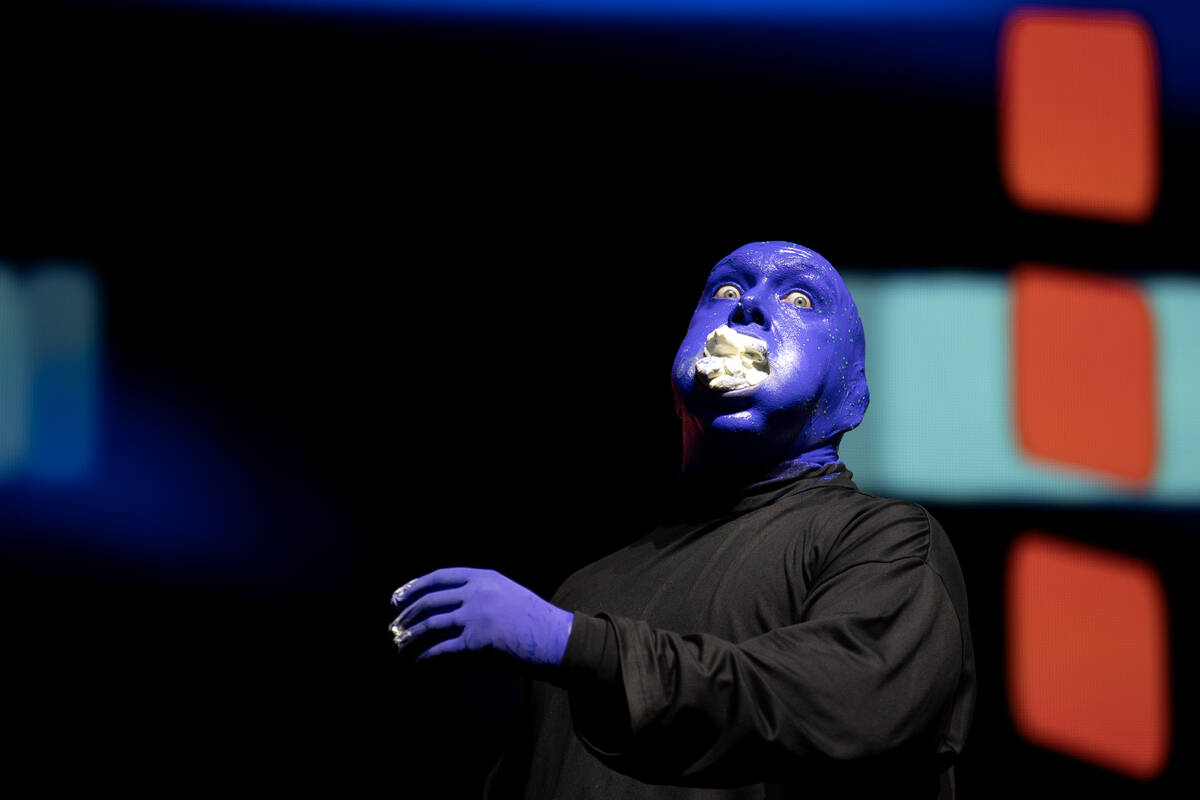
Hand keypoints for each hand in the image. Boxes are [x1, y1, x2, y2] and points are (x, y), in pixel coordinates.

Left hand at [388, 567, 573, 664]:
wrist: (555, 638)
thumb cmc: (532, 618)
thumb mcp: (506, 592)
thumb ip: (479, 592)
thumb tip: (446, 604)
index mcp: (484, 576)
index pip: (440, 576)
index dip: (415, 586)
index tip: (399, 595)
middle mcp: (477, 593)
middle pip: (431, 600)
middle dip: (407, 613)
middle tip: (394, 624)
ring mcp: (476, 617)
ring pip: (431, 624)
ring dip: (410, 635)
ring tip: (399, 644)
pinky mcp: (477, 642)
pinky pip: (442, 649)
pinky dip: (426, 657)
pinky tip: (418, 662)